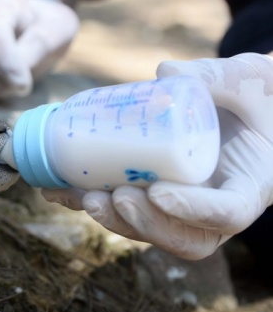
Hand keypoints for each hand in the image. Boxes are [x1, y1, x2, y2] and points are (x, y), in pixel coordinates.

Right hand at [0, 0, 77, 98]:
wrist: (31, 29)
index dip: (6, 64)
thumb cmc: (46, 28)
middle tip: (21, 88)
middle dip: (0, 81)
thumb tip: (16, 70)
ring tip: (10, 86)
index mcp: (0, 2)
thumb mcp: (58, 30)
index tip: (24, 83)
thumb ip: (39, 45)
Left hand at [42, 53, 272, 259]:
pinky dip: (89, 201)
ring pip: (147, 229)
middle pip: (181, 237)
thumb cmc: (256, 98)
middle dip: (142, 223)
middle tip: (113, 197)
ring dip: (110, 218)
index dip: (193, 210)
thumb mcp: (250, 82)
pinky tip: (58, 188)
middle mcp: (214, 210)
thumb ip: (218, 78)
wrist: (243, 112)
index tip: (159, 192)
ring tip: (77, 194)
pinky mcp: (152, 199)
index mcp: (249, 187)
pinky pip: (123, 210)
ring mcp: (181, 209)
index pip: (227, 213)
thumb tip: (165, 73)